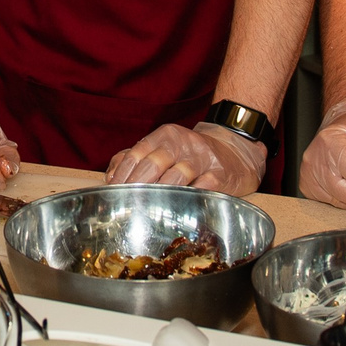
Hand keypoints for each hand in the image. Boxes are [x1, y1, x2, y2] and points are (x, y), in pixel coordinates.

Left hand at [107, 121, 267, 193]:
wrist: (235, 151)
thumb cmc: (190, 154)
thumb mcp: (163, 147)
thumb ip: (135, 157)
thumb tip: (110, 176)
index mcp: (166, 135)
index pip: (137, 152)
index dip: (122, 174)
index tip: (112, 191)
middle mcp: (183, 144)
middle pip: (153, 164)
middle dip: (136, 186)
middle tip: (125, 203)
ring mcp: (202, 159)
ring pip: (175, 177)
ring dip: (157, 195)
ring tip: (143, 208)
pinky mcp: (219, 176)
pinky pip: (199, 190)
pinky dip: (184, 200)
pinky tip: (171, 210)